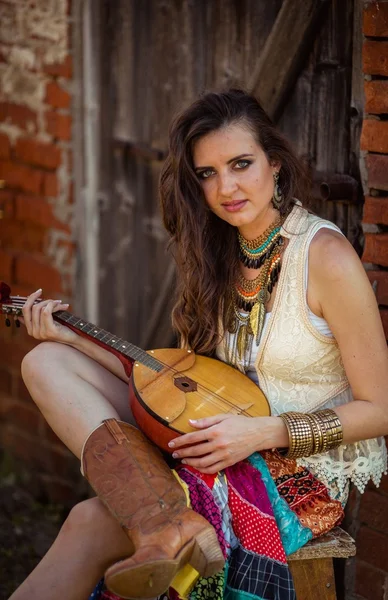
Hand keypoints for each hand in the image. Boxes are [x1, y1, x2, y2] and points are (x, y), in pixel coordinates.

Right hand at [21, 288, 78, 345]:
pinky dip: (54, 306)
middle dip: (44, 301)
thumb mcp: (48, 320)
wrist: (75, 338)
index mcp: (30, 330)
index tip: (39, 291)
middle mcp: (33, 332)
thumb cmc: (63, 328)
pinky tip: (62, 305)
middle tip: (55, 301)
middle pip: (33, 308)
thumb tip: (28, 301)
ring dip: (52, 303)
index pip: (25, 310)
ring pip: (41, 309)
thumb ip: (38, 314)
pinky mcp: (49, 331)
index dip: (31, 298)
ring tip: (60, 304)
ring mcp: (40, 333)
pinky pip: (46, 312)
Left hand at [168, 414, 286, 473]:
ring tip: (184, 459)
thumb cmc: (240, 422)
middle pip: (195, 451)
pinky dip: (202, 469)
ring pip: (202, 463)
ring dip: (190, 462)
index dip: (180, 441)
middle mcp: (218, 444)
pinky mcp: (229, 462)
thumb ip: (206, 421)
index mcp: (215, 431)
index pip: (192, 438)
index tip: (171, 444)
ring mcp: (224, 455)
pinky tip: (197, 466)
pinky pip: (213, 469)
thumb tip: (190, 423)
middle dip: (182, 452)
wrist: (258, 433)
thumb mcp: (223, 417)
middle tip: (174, 454)